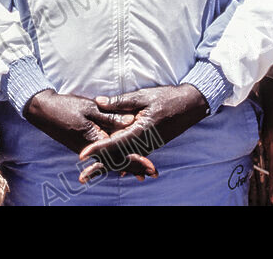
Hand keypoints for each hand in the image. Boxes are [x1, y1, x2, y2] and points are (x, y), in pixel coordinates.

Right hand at [24, 90, 154, 180]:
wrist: (43, 111)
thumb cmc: (66, 106)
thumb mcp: (90, 107)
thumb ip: (111, 115)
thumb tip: (131, 120)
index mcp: (94, 139)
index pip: (119, 154)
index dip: (136, 160)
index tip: (150, 166)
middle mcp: (90, 150)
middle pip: (116, 162)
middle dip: (135, 167)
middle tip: (152, 173)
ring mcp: (86, 150)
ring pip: (109, 161)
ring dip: (126, 166)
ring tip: (141, 173)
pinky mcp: (83, 147)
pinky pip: (101, 158)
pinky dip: (113, 161)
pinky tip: (122, 165)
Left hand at [77, 84, 208, 182]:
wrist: (190, 105)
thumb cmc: (167, 98)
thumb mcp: (143, 97)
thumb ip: (120, 102)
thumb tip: (98, 102)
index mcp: (140, 132)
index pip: (114, 143)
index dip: (97, 149)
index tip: (83, 155)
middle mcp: (144, 144)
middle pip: (117, 158)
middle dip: (99, 166)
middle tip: (82, 176)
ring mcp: (148, 147)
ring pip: (125, 159)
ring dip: (108, 165)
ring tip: (91, 174)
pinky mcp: (151, 145)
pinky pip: (133, 156)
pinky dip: (121, 160)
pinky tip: (112, 168)